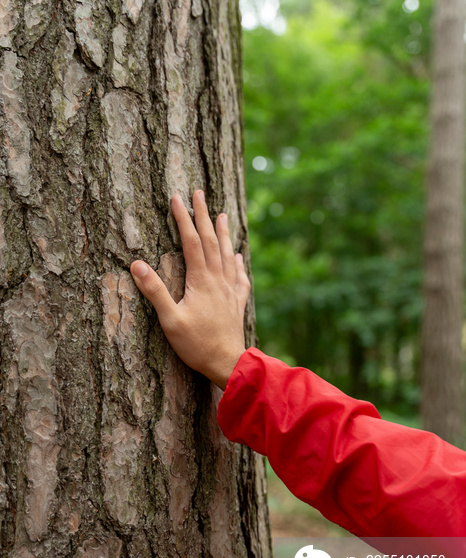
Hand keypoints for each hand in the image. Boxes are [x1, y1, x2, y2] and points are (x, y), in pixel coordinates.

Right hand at [130, 190, 250, 389]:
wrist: (228, 363)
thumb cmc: (196, 345)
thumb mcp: (170, 320)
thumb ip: (155, 291)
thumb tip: (136, 264)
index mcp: (201, 280)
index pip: (192, 242)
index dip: (183, 218)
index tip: (176, 198)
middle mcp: (218, 280)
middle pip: (212, 241)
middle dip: (204, 215)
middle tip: (200, 193)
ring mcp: (230, 291)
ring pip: (227, 254)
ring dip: (223, 233)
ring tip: (223, 215)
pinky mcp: (236, 303)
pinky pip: (240, 277)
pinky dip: (239, 263)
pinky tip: (240, 256)